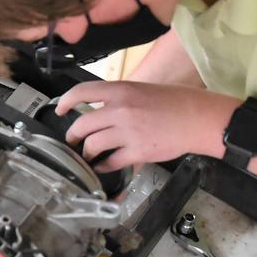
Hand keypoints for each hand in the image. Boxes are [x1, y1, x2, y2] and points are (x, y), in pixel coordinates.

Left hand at [56, 81, 233, 170]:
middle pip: (82, 124)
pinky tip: (104, 166)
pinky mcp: (138, 152)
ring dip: (87, 152)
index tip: (59, 109)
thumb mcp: (140, 89)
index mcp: (120, 90)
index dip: (65, 101)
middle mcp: (120, 110)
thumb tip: (98, 110)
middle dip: (73, 135)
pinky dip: (103, 166)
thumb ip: (118, 98)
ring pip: (92, 145)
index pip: (82, 92)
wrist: (197, 118)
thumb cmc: (173, 102)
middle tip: (73, 140)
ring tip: (88, 155)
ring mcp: (128, 132)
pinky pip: (111, 162)